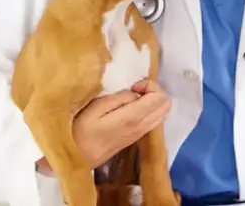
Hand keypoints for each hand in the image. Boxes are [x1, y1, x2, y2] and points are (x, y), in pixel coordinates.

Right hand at [35, 79, 171, 171]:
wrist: (77, 159)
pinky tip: (130, 107)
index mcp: (133, 118)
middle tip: (135, 90)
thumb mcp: (95, 108)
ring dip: (152, 100)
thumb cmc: (80, 131)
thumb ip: (118, 98)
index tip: (132, 86)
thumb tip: (134, 94)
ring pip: (162, 113)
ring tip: (132, 98)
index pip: (160, 97)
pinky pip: (154, 120)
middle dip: (154, 91)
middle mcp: (142, 127)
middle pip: (166, 105)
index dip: (149, 85)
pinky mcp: (136, 137)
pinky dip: (149, 109)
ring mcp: (141, 134)